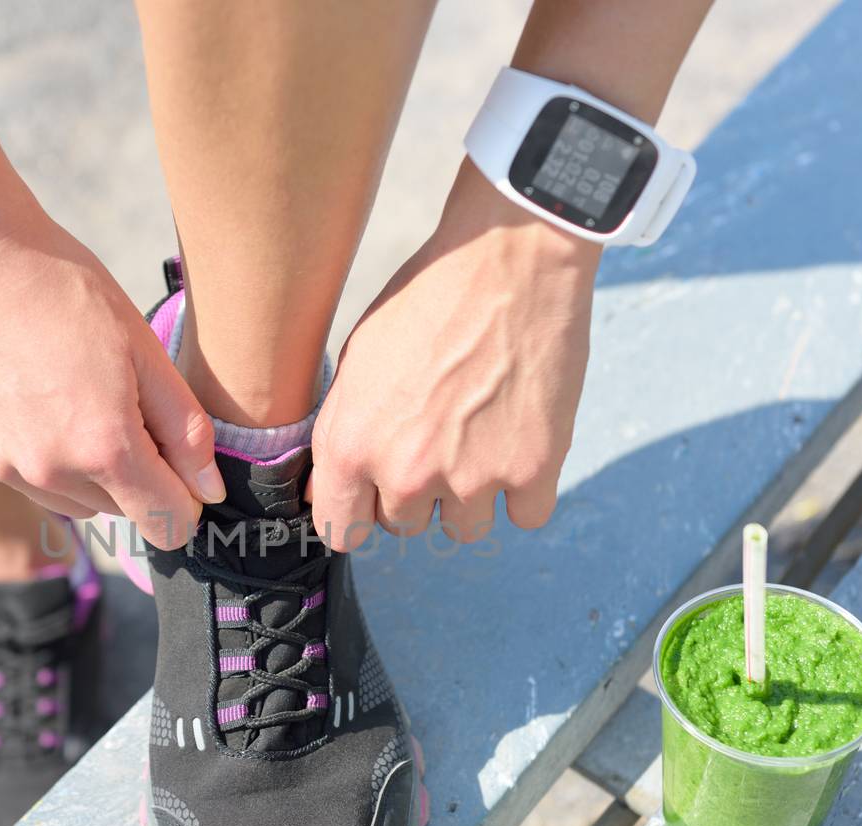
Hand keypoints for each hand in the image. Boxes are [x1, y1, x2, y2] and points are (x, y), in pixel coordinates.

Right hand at [0, 212, 222, 549]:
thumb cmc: (64, 291)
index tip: (180, 457)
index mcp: (105, 449)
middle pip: (122, 512)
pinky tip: (42, 397)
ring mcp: (7, 467)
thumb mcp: (145, 350)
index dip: (185, 498)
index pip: (166, 525)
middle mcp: (52, 473)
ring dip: (93, 471)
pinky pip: (33, 479)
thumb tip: (209, 491)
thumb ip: (185, 429)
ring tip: (81, 395)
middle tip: (125, 399)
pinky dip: (50, 456)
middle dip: (138, 474)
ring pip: (77, 501)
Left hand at [310, 162, 599, 551]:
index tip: (374, 496)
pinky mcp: (533, 469)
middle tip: (439, 433)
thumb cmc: (426, 299)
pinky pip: (524, 516)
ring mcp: (473, 478)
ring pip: (465, 528)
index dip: (359, 511)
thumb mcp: (356, 361)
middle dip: (418, 491)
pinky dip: (525, 488)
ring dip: (471, 495)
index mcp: (350, 447)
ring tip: (481, 432)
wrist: (507, 258)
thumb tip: (327, 493)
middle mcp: (407, 474)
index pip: (343, 530)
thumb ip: (340, 435)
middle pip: (406, 526)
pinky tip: (519, 440)